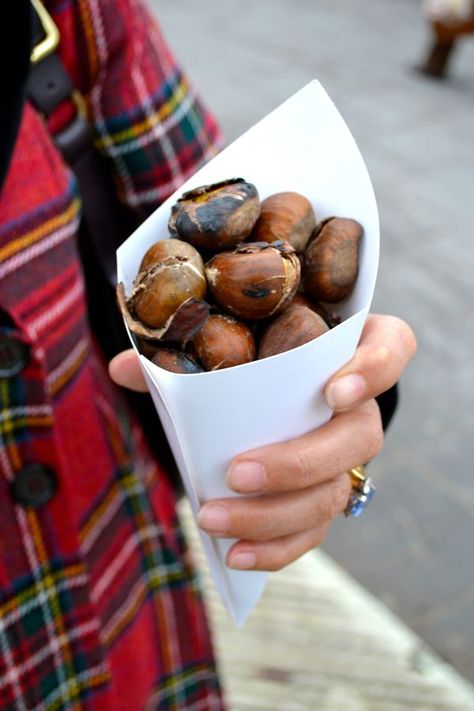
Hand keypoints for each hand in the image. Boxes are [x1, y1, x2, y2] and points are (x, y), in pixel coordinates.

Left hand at [108, 314, 415, 571]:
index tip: (332, 391)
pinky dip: (277, 547)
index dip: (374, 370)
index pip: (392, 349)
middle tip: (238, 471)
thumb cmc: (257, 365)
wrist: (274, 400)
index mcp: (352, 350)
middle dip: (299, 461)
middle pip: (359, 436)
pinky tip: (234, 554)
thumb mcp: (232, 350)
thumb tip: (124, 366)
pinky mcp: (327, 497)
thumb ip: (184, 355)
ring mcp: (348, 458)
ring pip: (333, 492)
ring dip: (274, 513)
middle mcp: (361, 406)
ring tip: (214, 517)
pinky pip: (316, 531)